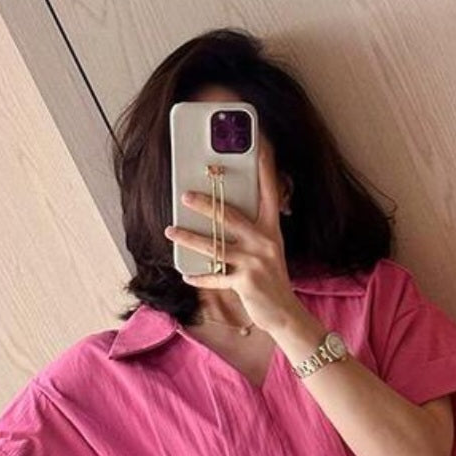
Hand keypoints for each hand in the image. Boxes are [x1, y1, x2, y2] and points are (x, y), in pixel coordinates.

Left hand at [164, 145, 298, 334]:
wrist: (285, 314)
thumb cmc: (272, 279)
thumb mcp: (268, 250)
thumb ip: (252, 232)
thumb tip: (221, 215)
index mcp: (272, 229)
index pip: (269, 190)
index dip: (265, 166)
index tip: (260, 142)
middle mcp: (264, 241)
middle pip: (230, 215)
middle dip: (205, 204)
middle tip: (184, 195)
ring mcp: (255, 262)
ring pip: (215, 245)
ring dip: (189, 238)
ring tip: (170, 231)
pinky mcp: (245, 282)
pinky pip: (215, 275)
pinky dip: (198, 275)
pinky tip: (185, 273)